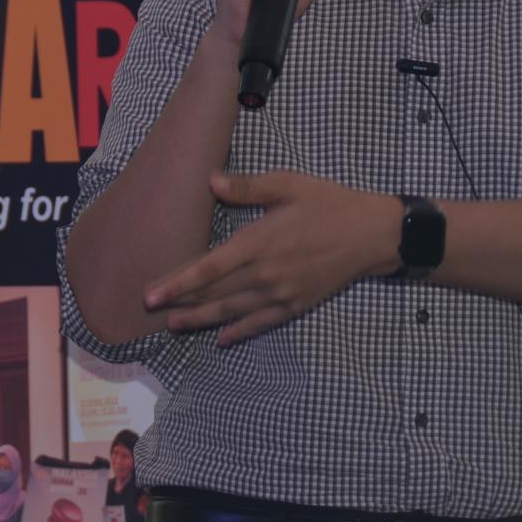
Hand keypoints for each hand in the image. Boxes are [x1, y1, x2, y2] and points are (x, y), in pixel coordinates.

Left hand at [145, 171, 397, 343]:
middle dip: (181, 301)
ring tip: (175, 324)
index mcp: (260, 242)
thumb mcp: (289, 185)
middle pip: (215, 294)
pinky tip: (221, 339)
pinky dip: (239, 332)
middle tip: (150, 309)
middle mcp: (267, 273)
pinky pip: (261, 324)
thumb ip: (249, 187)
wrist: (371, 234)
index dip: (178, 282)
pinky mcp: (296, 305)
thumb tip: (211, 182)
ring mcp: (282, 294)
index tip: (151, 293)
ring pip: (232, 312)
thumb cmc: (329, 203)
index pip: (209, 268)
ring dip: (201, 319)